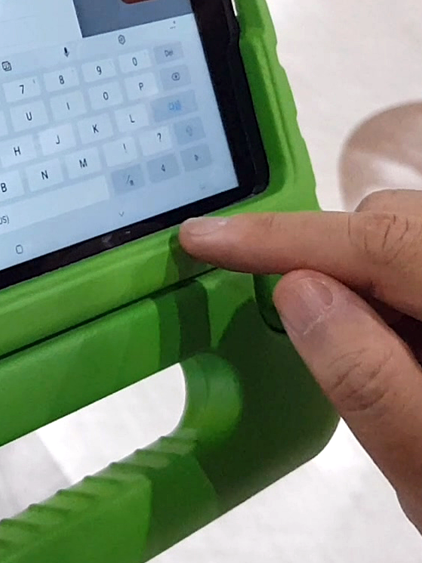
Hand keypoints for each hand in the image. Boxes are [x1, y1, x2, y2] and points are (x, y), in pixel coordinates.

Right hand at [180, 194, 421, 531]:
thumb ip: (370, 380)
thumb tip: (294, 290)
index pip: (383, 244)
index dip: (282, 236)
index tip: (204, 237)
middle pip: (397, 224)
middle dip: (326, 258)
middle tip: (293, 325)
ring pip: (408, 242)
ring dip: (360, 282)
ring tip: (374, 361)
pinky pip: (418, 275)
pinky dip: (389, 299)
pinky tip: (403, 359)